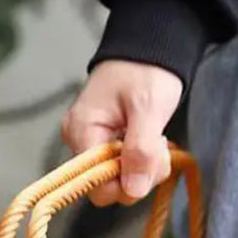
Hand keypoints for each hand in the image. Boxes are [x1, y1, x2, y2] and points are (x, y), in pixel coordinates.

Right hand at [61, 59, 182, 205]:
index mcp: (81, 131)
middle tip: (158, 148)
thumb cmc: (146, 68)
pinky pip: (121, 168)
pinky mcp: (103, 143)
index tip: (148, 160)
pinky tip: (149, 141)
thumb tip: (133, 190)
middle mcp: (78, 141)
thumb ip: (140, 150)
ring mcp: (89, 143)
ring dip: (144, 169)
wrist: (149, 46)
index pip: (95, 186)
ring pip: (117, 180)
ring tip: (156, 140)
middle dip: (138, 176)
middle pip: (106, 188)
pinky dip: (141, 161)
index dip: (125, 183)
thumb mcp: (148, 107)